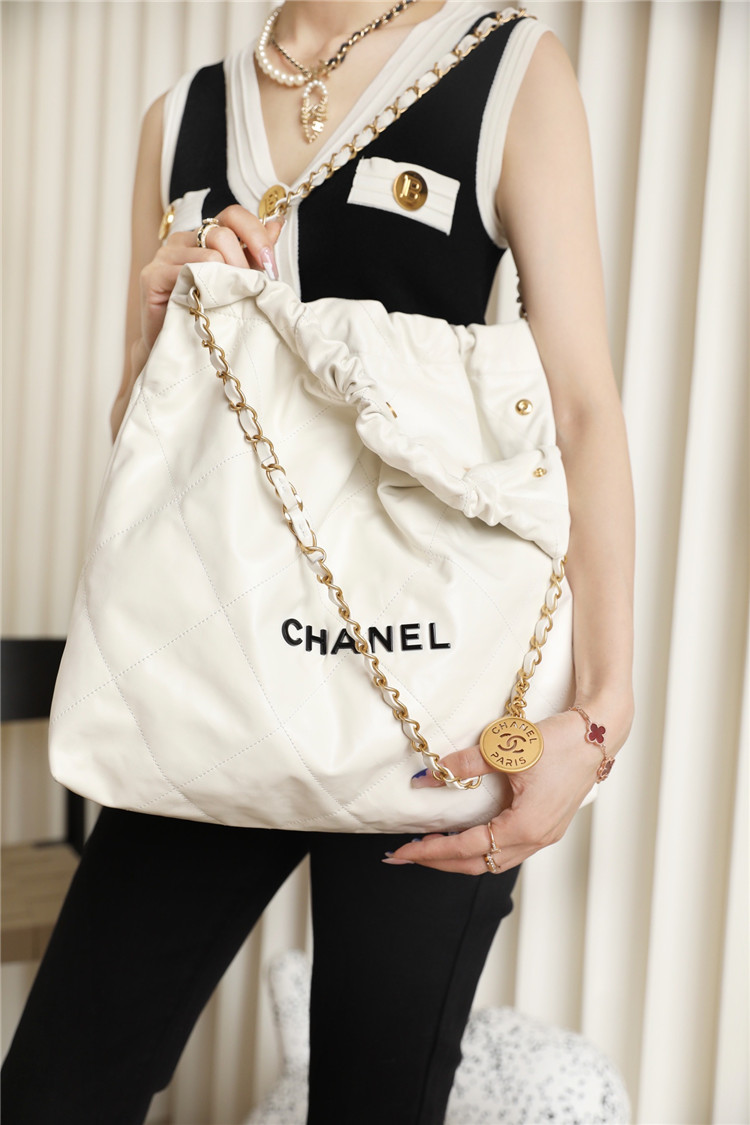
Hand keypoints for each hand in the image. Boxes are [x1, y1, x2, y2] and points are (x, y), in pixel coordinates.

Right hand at [139, 204, 283, 353]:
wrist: (177, 347)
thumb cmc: (206, 314)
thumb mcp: (237, 280)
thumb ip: (253, 253)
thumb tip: (276, 224)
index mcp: (203, 236)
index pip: (232, 215)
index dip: (255, 234)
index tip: (270, 263)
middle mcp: (183, 240)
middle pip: (223, 234)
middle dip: (245, 263)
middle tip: (252, 289)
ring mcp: (165, 255)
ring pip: (209, 254)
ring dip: (227, 281)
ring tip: (230, 301)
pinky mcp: (153, 275)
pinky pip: (189, 272)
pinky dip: (206, 288)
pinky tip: (209, 304)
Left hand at [383, 710, 607, 874]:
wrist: (598, 734)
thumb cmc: (558, 740)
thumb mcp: (505, 750)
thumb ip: (465, 766)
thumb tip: (428, 777)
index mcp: (525, 826)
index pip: (467, 849)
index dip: (432, 852)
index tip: (403, 852)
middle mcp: (536, 839)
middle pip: (479, 865)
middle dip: (440, 862)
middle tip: (406, 855)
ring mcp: (545, 836)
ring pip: (495, 861)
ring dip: (461, 858)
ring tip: (431, 849)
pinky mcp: (548, 827)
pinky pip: (508, 850)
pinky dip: (482, 849)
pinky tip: (466, 838)